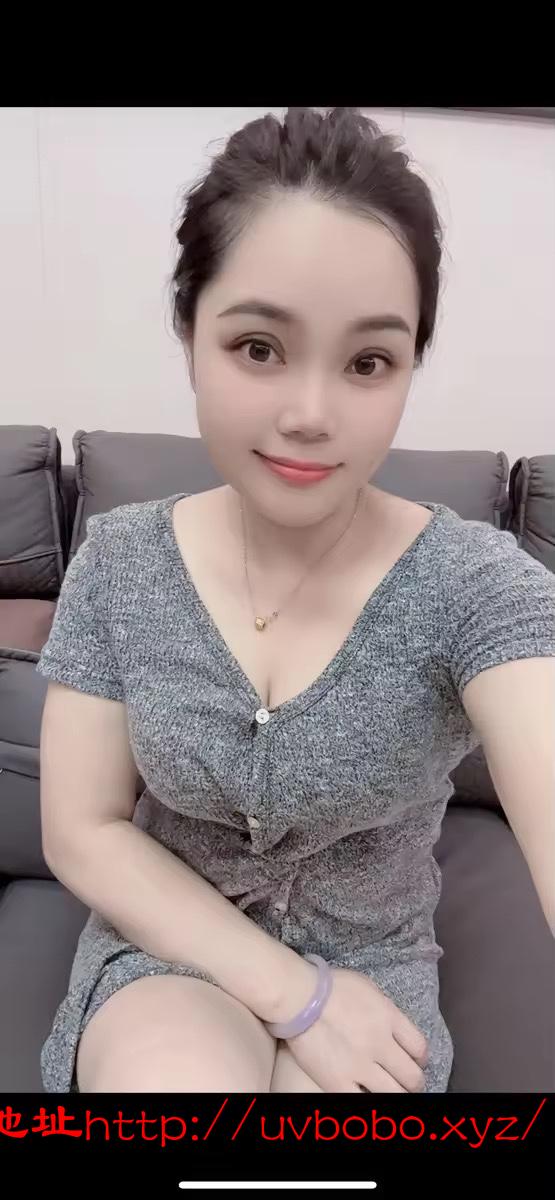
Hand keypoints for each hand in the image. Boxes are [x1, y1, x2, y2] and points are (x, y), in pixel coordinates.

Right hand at [284, 966, 428, 1092]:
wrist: (298, 996)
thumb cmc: (329, 985)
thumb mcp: (368, 988)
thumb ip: (385, 1011)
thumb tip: (393, 1027)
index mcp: (389, 1018)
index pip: (420, 1048)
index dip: (421, 1059)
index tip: (417, 1061)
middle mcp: (381, 1044)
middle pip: (412, 1076)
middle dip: (413, 1082)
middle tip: (408, 1083)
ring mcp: (360, 1066)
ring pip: (394, 1094)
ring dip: (397, 1094)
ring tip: (392, 1092)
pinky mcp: (338, 1082)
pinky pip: (363, 1102)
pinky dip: (368, 1099)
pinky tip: (366, 1094)